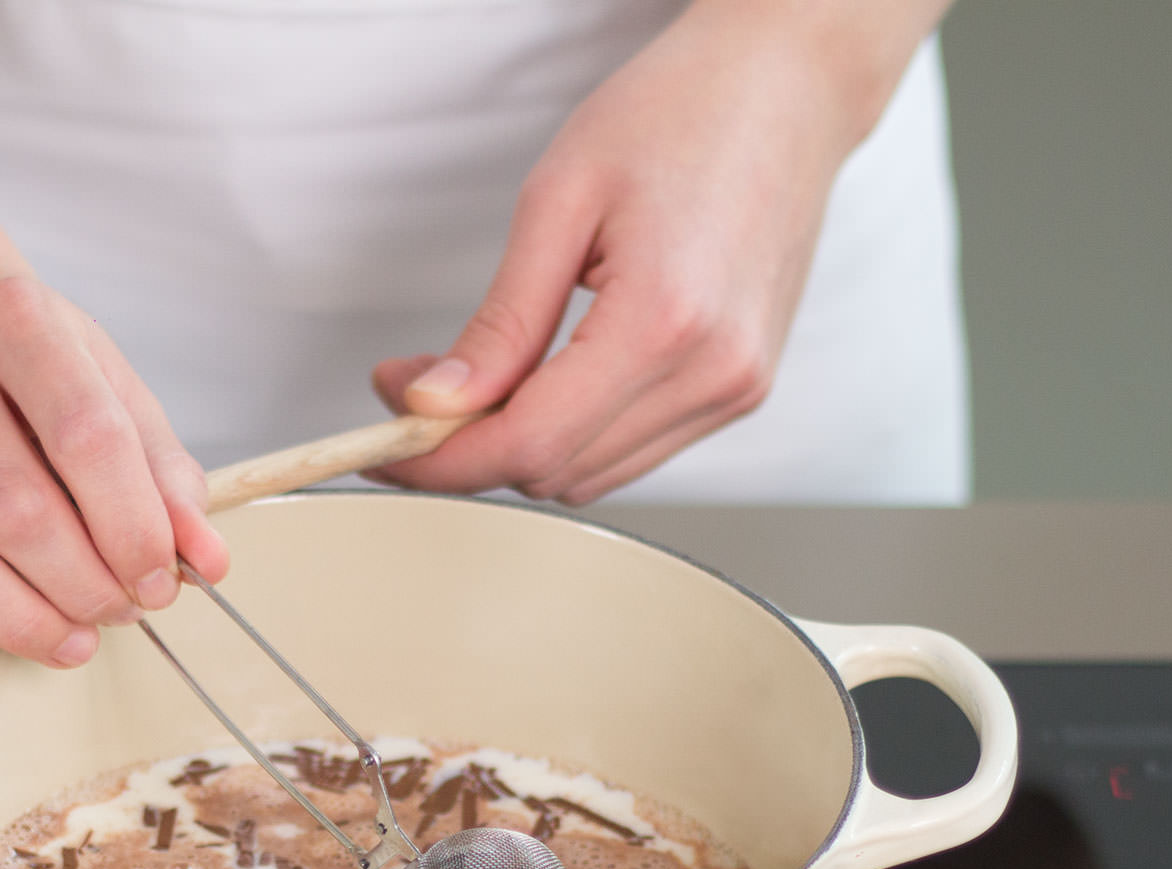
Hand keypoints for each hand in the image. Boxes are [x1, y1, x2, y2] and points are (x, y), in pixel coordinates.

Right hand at [0, 276, 229, 665]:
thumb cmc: (44, 378)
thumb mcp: (120, 395)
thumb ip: (166, 477)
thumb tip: (204, 558)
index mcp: (17, 321)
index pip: (86, 436)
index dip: (133, 527)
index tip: (163, 580)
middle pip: (14, 506)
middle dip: (83, 582)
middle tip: (122, 611)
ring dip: (14, 612)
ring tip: (71, 637)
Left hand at [368, 1, 886, 504]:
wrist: (786, 88)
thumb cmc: (682, 113)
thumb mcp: (559, 200)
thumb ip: (500, 319)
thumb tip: (435, 400)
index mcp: (665, 322)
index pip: (527, 443)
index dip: (439, 456)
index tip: (385, 438)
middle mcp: (712, 373)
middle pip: (555, 472)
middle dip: (468, 447)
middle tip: (414, 388)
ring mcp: (734, 388)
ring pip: (592, 476)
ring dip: (519, 445)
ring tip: (477, 380)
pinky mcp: (740, 389)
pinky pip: (633, 450)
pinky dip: (573, 433)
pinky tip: (544, 380)